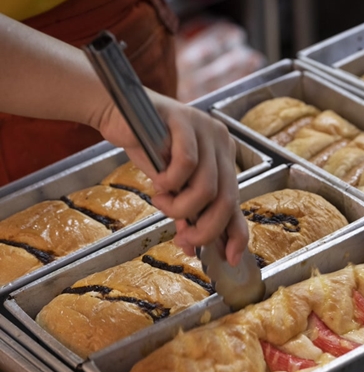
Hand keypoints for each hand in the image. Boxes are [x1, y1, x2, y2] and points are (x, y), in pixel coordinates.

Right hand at [97, 90, 248, 265]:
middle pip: (226, 200)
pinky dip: (170, 182)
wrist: (117, 114)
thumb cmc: (146, 148)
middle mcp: (221, 143)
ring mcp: (205, 130)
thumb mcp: (171, 186)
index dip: (236, 233)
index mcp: (223, 158)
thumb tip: (191, 247)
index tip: (230, 258)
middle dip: (205, 228)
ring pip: (207, 188)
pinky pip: (186, 164)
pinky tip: (158, 181)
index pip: (238, 202)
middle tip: (183, 237)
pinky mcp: (184, 120)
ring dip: (181, 206)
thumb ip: (186, 212)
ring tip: (162, 202)